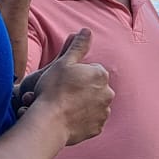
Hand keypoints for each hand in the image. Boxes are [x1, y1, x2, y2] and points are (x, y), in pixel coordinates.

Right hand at [30, 29, 112, 144]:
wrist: (50, 122)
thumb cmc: (54, 90)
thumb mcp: (63, 63)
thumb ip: (78, 46)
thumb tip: (86, 30)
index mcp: (101, 74)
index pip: (92, 70)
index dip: (76, 74)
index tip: (64, 80)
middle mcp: (108, 92)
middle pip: (94, 87)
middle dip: (82, 89)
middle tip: (63, 94)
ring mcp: (104, 111)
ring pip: (94, 104)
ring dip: (83, 104)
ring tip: (65, 107)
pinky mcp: (98, 128)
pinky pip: (91, 121)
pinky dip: (82, 120)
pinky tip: (69, 118)